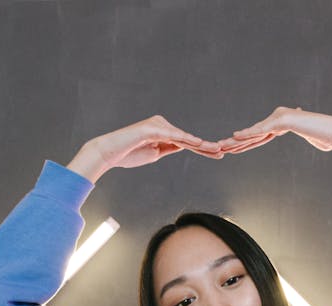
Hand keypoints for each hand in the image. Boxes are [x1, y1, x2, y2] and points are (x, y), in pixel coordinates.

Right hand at [88, 115, 223, 171]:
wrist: (108, 153)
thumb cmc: (128, 154)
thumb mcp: (153, 154)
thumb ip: (167, 148)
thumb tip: (180, 147)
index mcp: (163, 131)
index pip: (186, 142)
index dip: (202, 149)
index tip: (217, 154)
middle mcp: (162, 125)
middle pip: (187, 139)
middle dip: (205, 147)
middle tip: (223, 152)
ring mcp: (156, 125)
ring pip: (182, 137)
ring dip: (199, 144)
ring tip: (215, 149)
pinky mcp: (150, 129)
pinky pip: (171, 135)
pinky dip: (185, 139)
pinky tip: (197, 143)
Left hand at [216, 106, 331, 155]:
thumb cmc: (328, 137)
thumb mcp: (315, 139)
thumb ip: (311, 136)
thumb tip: (318, 137)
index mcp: (283, 122)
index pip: (259, 136)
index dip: (244, 143)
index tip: (231, 149)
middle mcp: (279, 117)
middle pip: (253, 133)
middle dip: (236, 142)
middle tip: (218, 148)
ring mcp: (280, 117)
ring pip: (254, 132)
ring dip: (236, 140)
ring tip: (221, 145)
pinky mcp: (283, 121)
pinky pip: (262, 130)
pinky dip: (248, 134)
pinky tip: (235, 137)